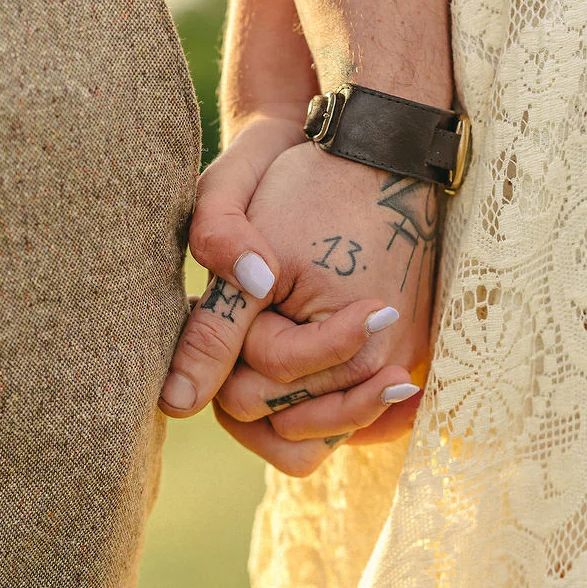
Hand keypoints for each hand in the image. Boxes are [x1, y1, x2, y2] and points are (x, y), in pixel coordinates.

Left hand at [210, 141, 439, 474]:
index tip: (226, 296)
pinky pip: (352, 420)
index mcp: (349, 342)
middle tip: (249, 316)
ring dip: (277, 402)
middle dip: (247, 381)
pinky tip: (292, 369)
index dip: (219, 353)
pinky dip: (315, 406)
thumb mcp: (249, 252)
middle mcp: (385, 368)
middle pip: (281, 425)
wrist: (377, 151)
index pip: (249, 395)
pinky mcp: (409, 358)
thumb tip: (177, 402)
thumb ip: (215, 329)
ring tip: (265, 341)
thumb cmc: (306, 187)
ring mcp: (402, 366)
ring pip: (314, 436)